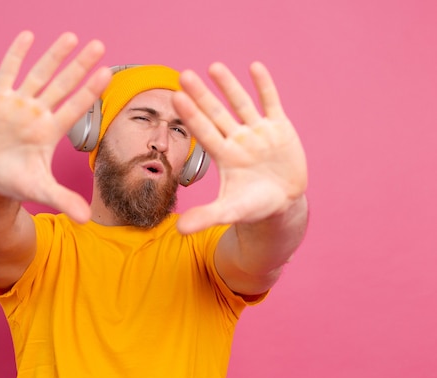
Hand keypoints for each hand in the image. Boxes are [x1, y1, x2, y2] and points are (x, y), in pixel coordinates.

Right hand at [0, 31, 111, 222]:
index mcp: (50, 132)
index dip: (90, 90)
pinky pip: (7, 72)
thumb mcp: (39, 190)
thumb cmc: (14, 183)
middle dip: (80, 65)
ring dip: (54, 56)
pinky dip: (16, 55)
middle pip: (63, 84)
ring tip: (72, 37)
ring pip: (39, 74)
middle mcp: (38, 114)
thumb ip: (63, 199)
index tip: (108, 73)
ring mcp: (18, 105)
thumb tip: (88, 220)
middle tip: (99, 45)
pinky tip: (28, 36)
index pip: (75, 107)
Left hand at [172, 62, 307, 233]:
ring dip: (229, 86)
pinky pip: (271, 102)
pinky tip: (254, 66)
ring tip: (213, 67)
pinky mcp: (279, 128)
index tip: (175, 97)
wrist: (282, 203)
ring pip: (241, 104)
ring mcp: (257, 132)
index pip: (204, 132)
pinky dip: (264, 86)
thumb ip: (206, 216)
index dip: (191, 115)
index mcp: (224, 156)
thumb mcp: (230, 211)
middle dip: (202, 96)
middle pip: (216, 113)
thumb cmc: (252, 206)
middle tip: (183, 75)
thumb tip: (178, 230)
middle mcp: (237, 139)